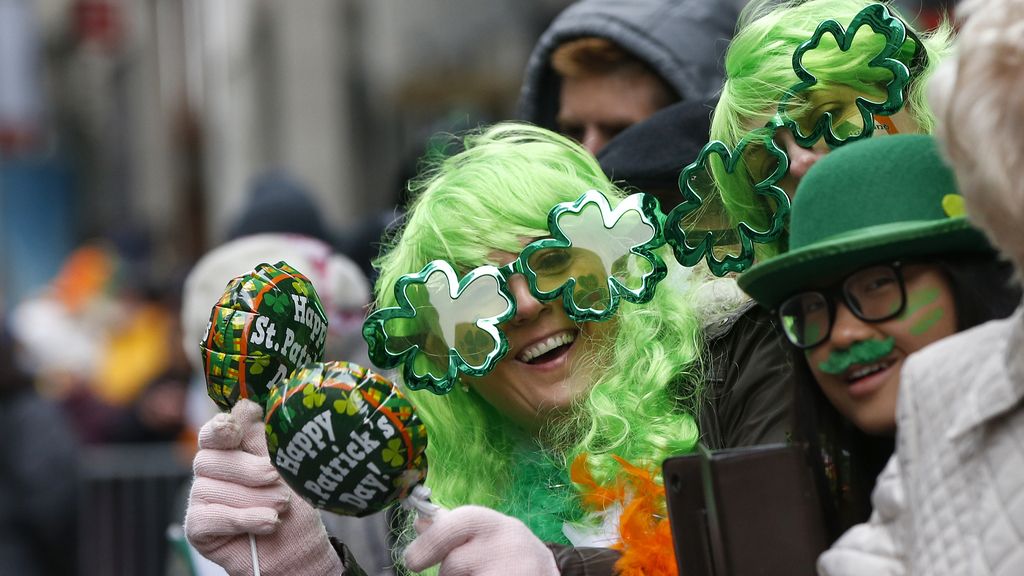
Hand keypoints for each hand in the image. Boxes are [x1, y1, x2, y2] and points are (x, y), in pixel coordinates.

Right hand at [184, 399, 343, 575]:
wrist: (297, 547)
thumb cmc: (293, 502)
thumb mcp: (285, 465)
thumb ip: (262, 439)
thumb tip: (245, 405)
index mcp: (231, 448)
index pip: (216, 430)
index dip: (221, 427)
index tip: (234, 428)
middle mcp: (211, 469)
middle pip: (210, 457)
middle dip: (248, 469)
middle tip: (276, 477)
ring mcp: (200, 497)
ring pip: (209, 488)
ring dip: (253, 498)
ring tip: (281, 507)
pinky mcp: (197, 526)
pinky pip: (208, 516)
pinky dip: (242, 519)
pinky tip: (267, 522)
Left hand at [404, 505, 558, 575]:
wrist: (548, 572)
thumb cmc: (507, 551)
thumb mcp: (484, 531)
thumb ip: (450, 527)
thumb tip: (419, 522)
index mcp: (490, 523)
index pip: (450, 527)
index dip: (427, 545)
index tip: (413, 562)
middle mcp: (503, 544)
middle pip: (451, 565)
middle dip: (449, 572)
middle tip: (464, 572)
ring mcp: (509, 571)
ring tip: (485, 575)